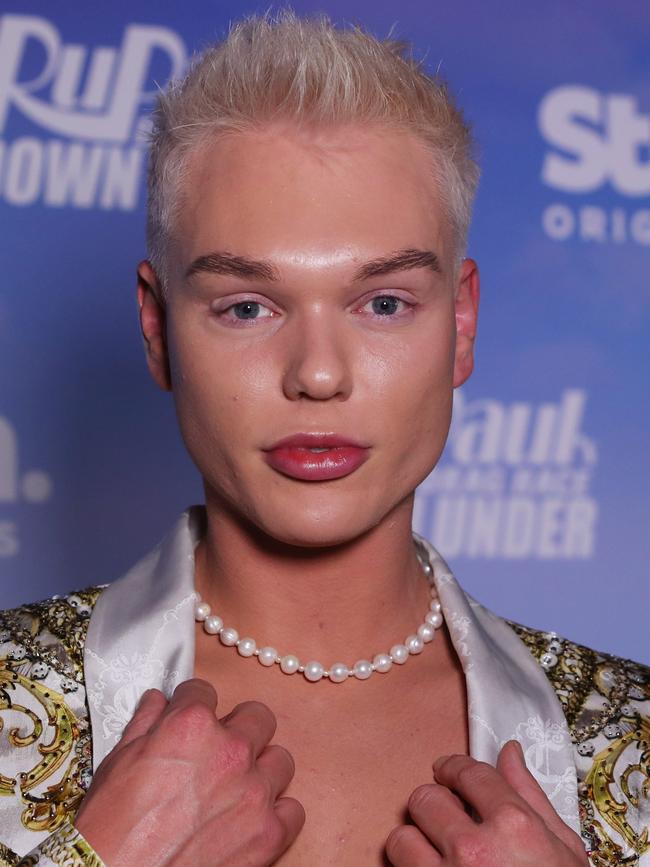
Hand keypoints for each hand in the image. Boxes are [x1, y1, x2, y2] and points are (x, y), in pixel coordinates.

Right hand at [74, 678, 303, 866]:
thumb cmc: (110, 827)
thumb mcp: (118, 761)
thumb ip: (145, 722)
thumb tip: (157, 701)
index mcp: (191, 725)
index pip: (205, 691)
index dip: (192, 703)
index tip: (190, 713)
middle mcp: (230, 750)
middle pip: (257, 717)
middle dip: (238, 728)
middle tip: (220, 748)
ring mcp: (253, 792)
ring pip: (280, 760)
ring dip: (260, 770)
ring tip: (237, 787)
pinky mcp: (267, 833)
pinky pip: (293, 810)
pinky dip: (276, 814)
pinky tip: (252, 819)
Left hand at [385, 741, 588, 865]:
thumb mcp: (562, 850)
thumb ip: (530, 795)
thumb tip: (508, 752)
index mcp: (514, 827)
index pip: (467, 773)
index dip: (453, 768)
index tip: (448, 771)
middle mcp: (475, 850)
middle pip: (424, 799)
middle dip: (434, 805)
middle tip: (445, 818)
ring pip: (400, 838)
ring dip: (415, 844)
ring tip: (435, 855)